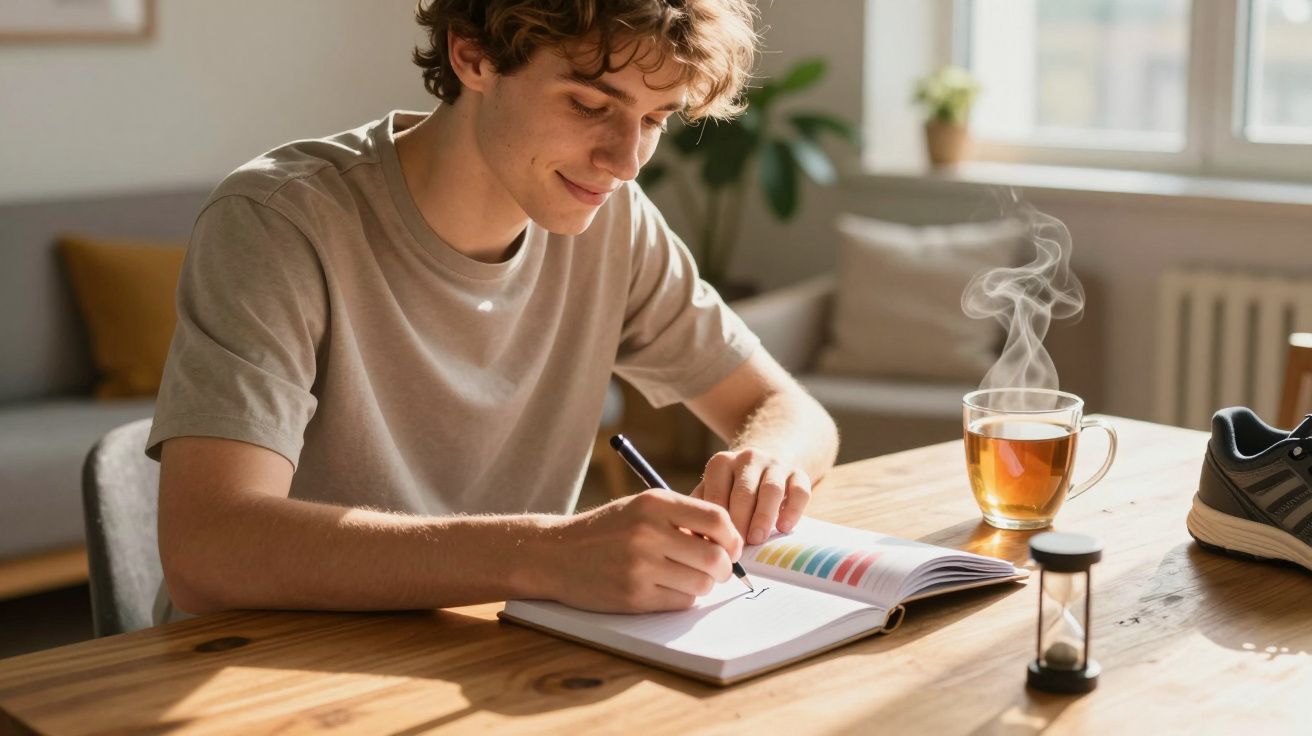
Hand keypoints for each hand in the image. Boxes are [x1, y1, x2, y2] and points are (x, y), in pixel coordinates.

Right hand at [542, 489, 743, 612]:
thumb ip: (681, 517)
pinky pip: (681, 601)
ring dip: (703, 584)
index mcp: (654, 503)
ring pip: (701, 584)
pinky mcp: (634, 596)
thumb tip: (728, 541)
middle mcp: (649, 532)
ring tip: (687, 577)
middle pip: (714, 557)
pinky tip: (668, 587)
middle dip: (724, 568)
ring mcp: (640, 566)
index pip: (717, 519)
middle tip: (718, 569)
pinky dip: (683, 597)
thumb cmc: (606, 530)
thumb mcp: (641, 507)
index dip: (732, 537)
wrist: (556, 554)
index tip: (731, 546)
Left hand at [692, 448, 811, 545]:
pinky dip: (792, 510)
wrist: (765, 467)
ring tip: (757, 539)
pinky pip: (799, 491)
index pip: (716, 491)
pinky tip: (784, 528)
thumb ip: (701, 511)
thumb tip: (690, 539)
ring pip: (771, 490)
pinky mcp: (798, 473)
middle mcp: (748, 458)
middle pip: (744, 491)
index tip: (715, 545)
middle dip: (739, 521)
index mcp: (721, 463)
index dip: (716, 521)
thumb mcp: (712, 492)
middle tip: (736, 547)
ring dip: (763, 517)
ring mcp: (775, 464)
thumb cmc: (730, 491)